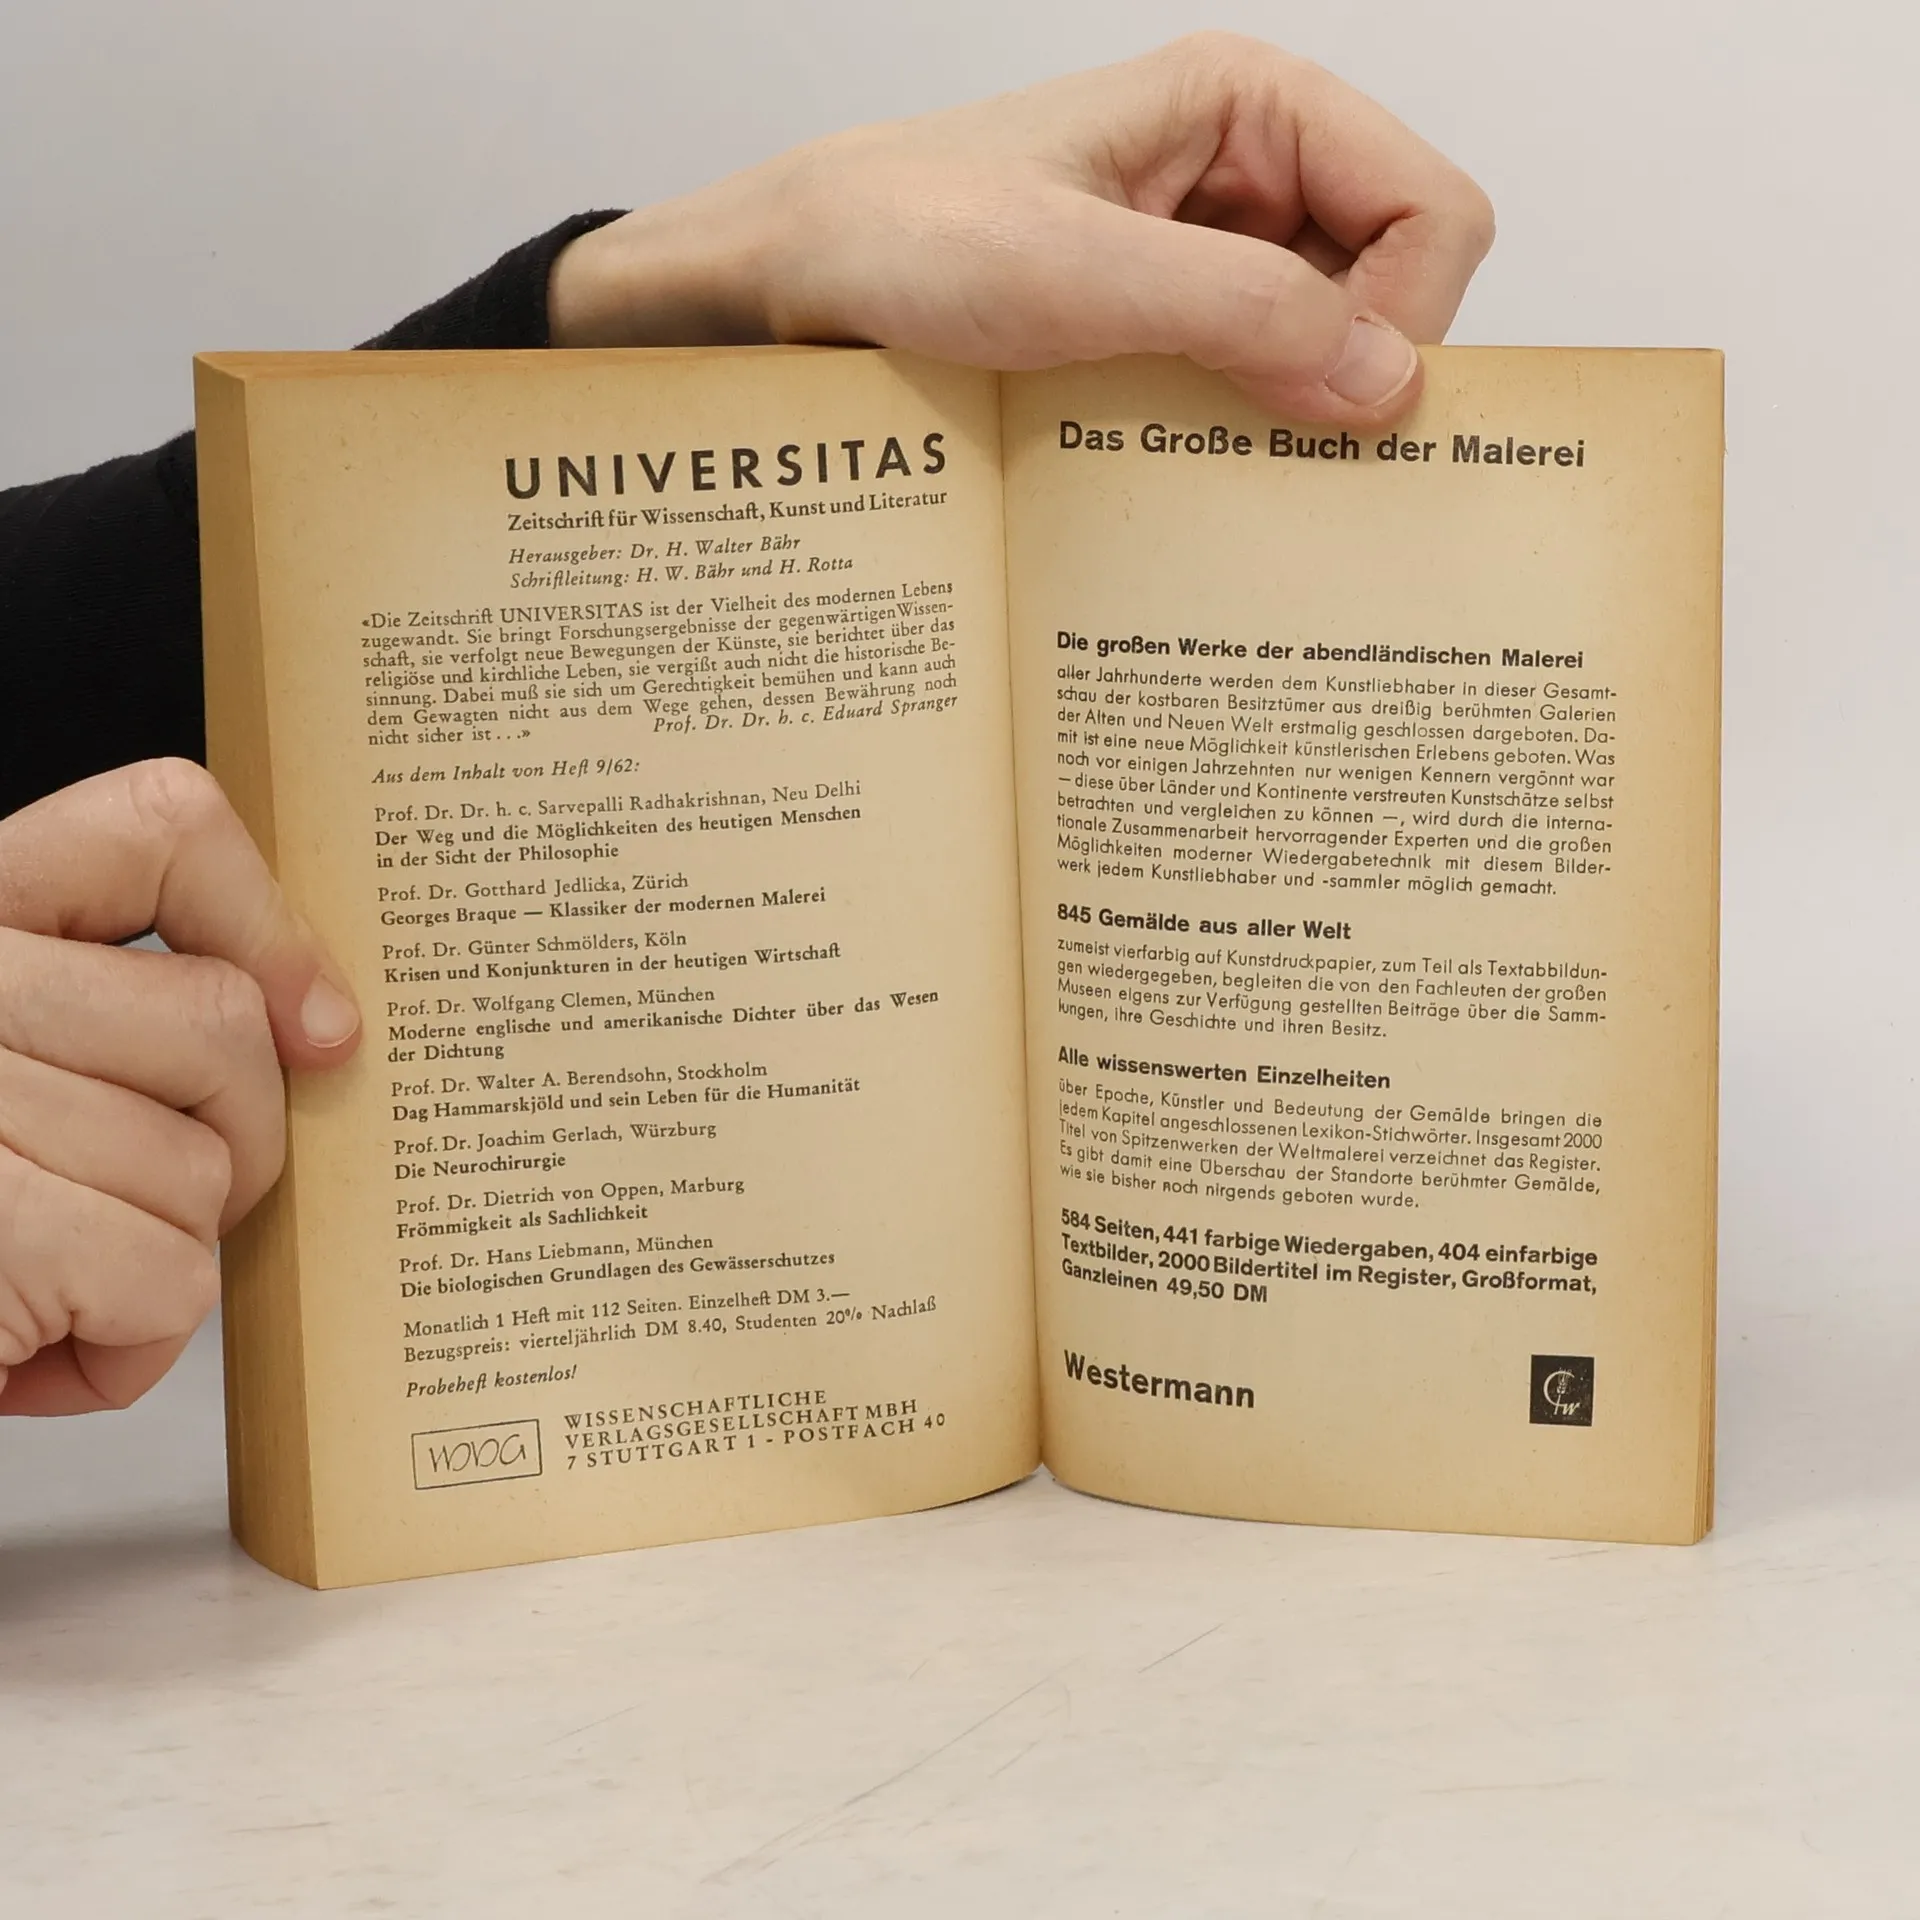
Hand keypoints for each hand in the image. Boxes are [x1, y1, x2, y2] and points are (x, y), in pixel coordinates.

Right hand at [0, 761, 360, 1415]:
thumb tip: (321, 1028)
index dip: (263, 925)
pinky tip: (24, 1346)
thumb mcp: (21, 1072)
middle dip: (230, 1143)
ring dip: (156, 1254)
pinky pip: (172, 1277)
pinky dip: (126, 1344)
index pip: (155, 827)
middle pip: (220, 1021)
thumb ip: (127, 1017)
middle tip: (126, 1207)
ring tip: (44, 1281)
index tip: (311, 1025)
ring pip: (206, 1164)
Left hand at [550, 32, 1492, 423]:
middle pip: (1392, 289)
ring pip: (1324, 354)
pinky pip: (1248, 392)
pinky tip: (1187, 476)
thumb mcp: (1075, 272)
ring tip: (1225, 477)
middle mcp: (1244, 181)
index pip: (1431, 210)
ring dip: (1293, 423)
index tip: (1339, 407)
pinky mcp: (1159, 333)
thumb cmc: (898, 235)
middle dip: (1357, 380)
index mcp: (1249, 110)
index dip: (1411, 316)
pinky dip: (1238, 441)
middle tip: (1288, 464)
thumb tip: (1390, 386)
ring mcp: (1203, 263)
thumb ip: (1242, 315)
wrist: (782, 287)